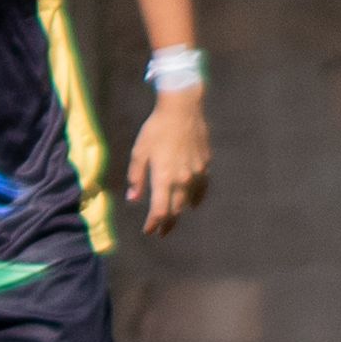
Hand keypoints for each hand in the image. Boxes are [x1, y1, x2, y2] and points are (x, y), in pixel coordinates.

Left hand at [125, 85, 208, 234]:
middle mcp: (183, 179)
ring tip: (173, 218)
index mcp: (164, 177)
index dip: (153, 224)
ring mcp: (197, 173)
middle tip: (160, 230)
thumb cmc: (156, 129)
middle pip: (176, 209)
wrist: (183, 110)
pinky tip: (192, 204)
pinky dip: (196, 198)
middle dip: (167, 222)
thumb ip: (137, 177)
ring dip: (180, 211)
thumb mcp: (139, 152)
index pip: (160, 211)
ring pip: (189, 201)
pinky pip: (202, 188)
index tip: (148, 231)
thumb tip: (134, 199)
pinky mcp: (206, 165)